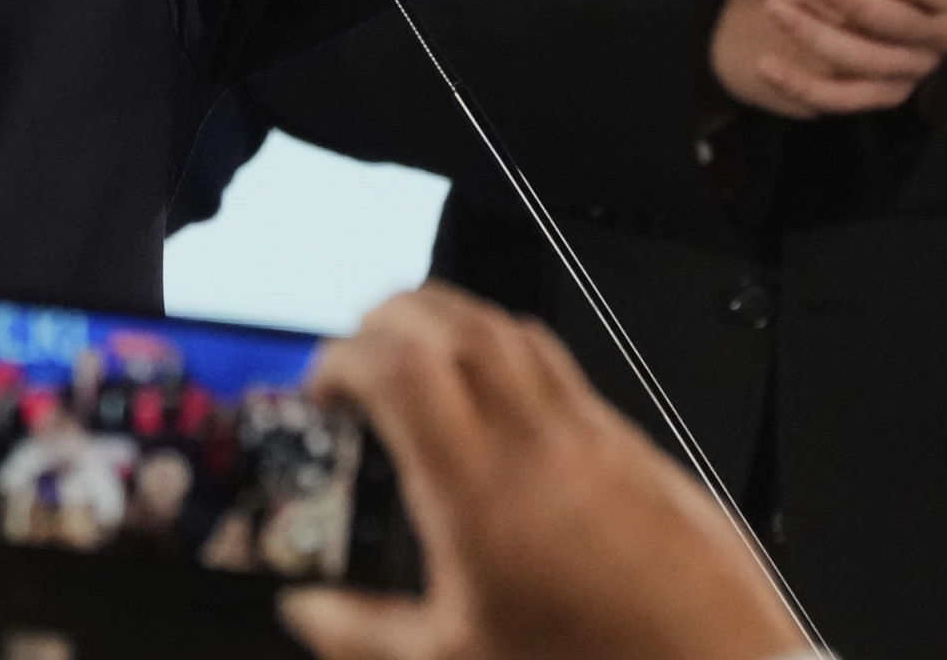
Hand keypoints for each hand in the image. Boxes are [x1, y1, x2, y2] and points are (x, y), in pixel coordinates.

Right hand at [280, 285, 801, 659]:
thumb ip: (365, 632)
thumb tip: (312, 612)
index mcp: (481, 492)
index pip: (398, 367)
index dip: (342, 358)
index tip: (322, 385)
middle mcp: (539, 443)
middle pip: (451, 319)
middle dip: (385, 318)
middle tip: (356, 352)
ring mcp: (593, 435)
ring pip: (511, 327)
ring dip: (448, 321)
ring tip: (416, 356)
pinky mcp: (634, 446)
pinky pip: (561, 366)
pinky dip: (508, 355)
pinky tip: (497, 401)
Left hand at [710, 0, 946, 118]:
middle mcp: (942, 31)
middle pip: (906, 27)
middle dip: (857, 3)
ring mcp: (909, 66)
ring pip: (867, 62)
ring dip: (820, 36)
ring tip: (778, 5)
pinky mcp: (874, 92)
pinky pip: (840, 99)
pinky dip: (803, 86)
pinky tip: (768, 62)